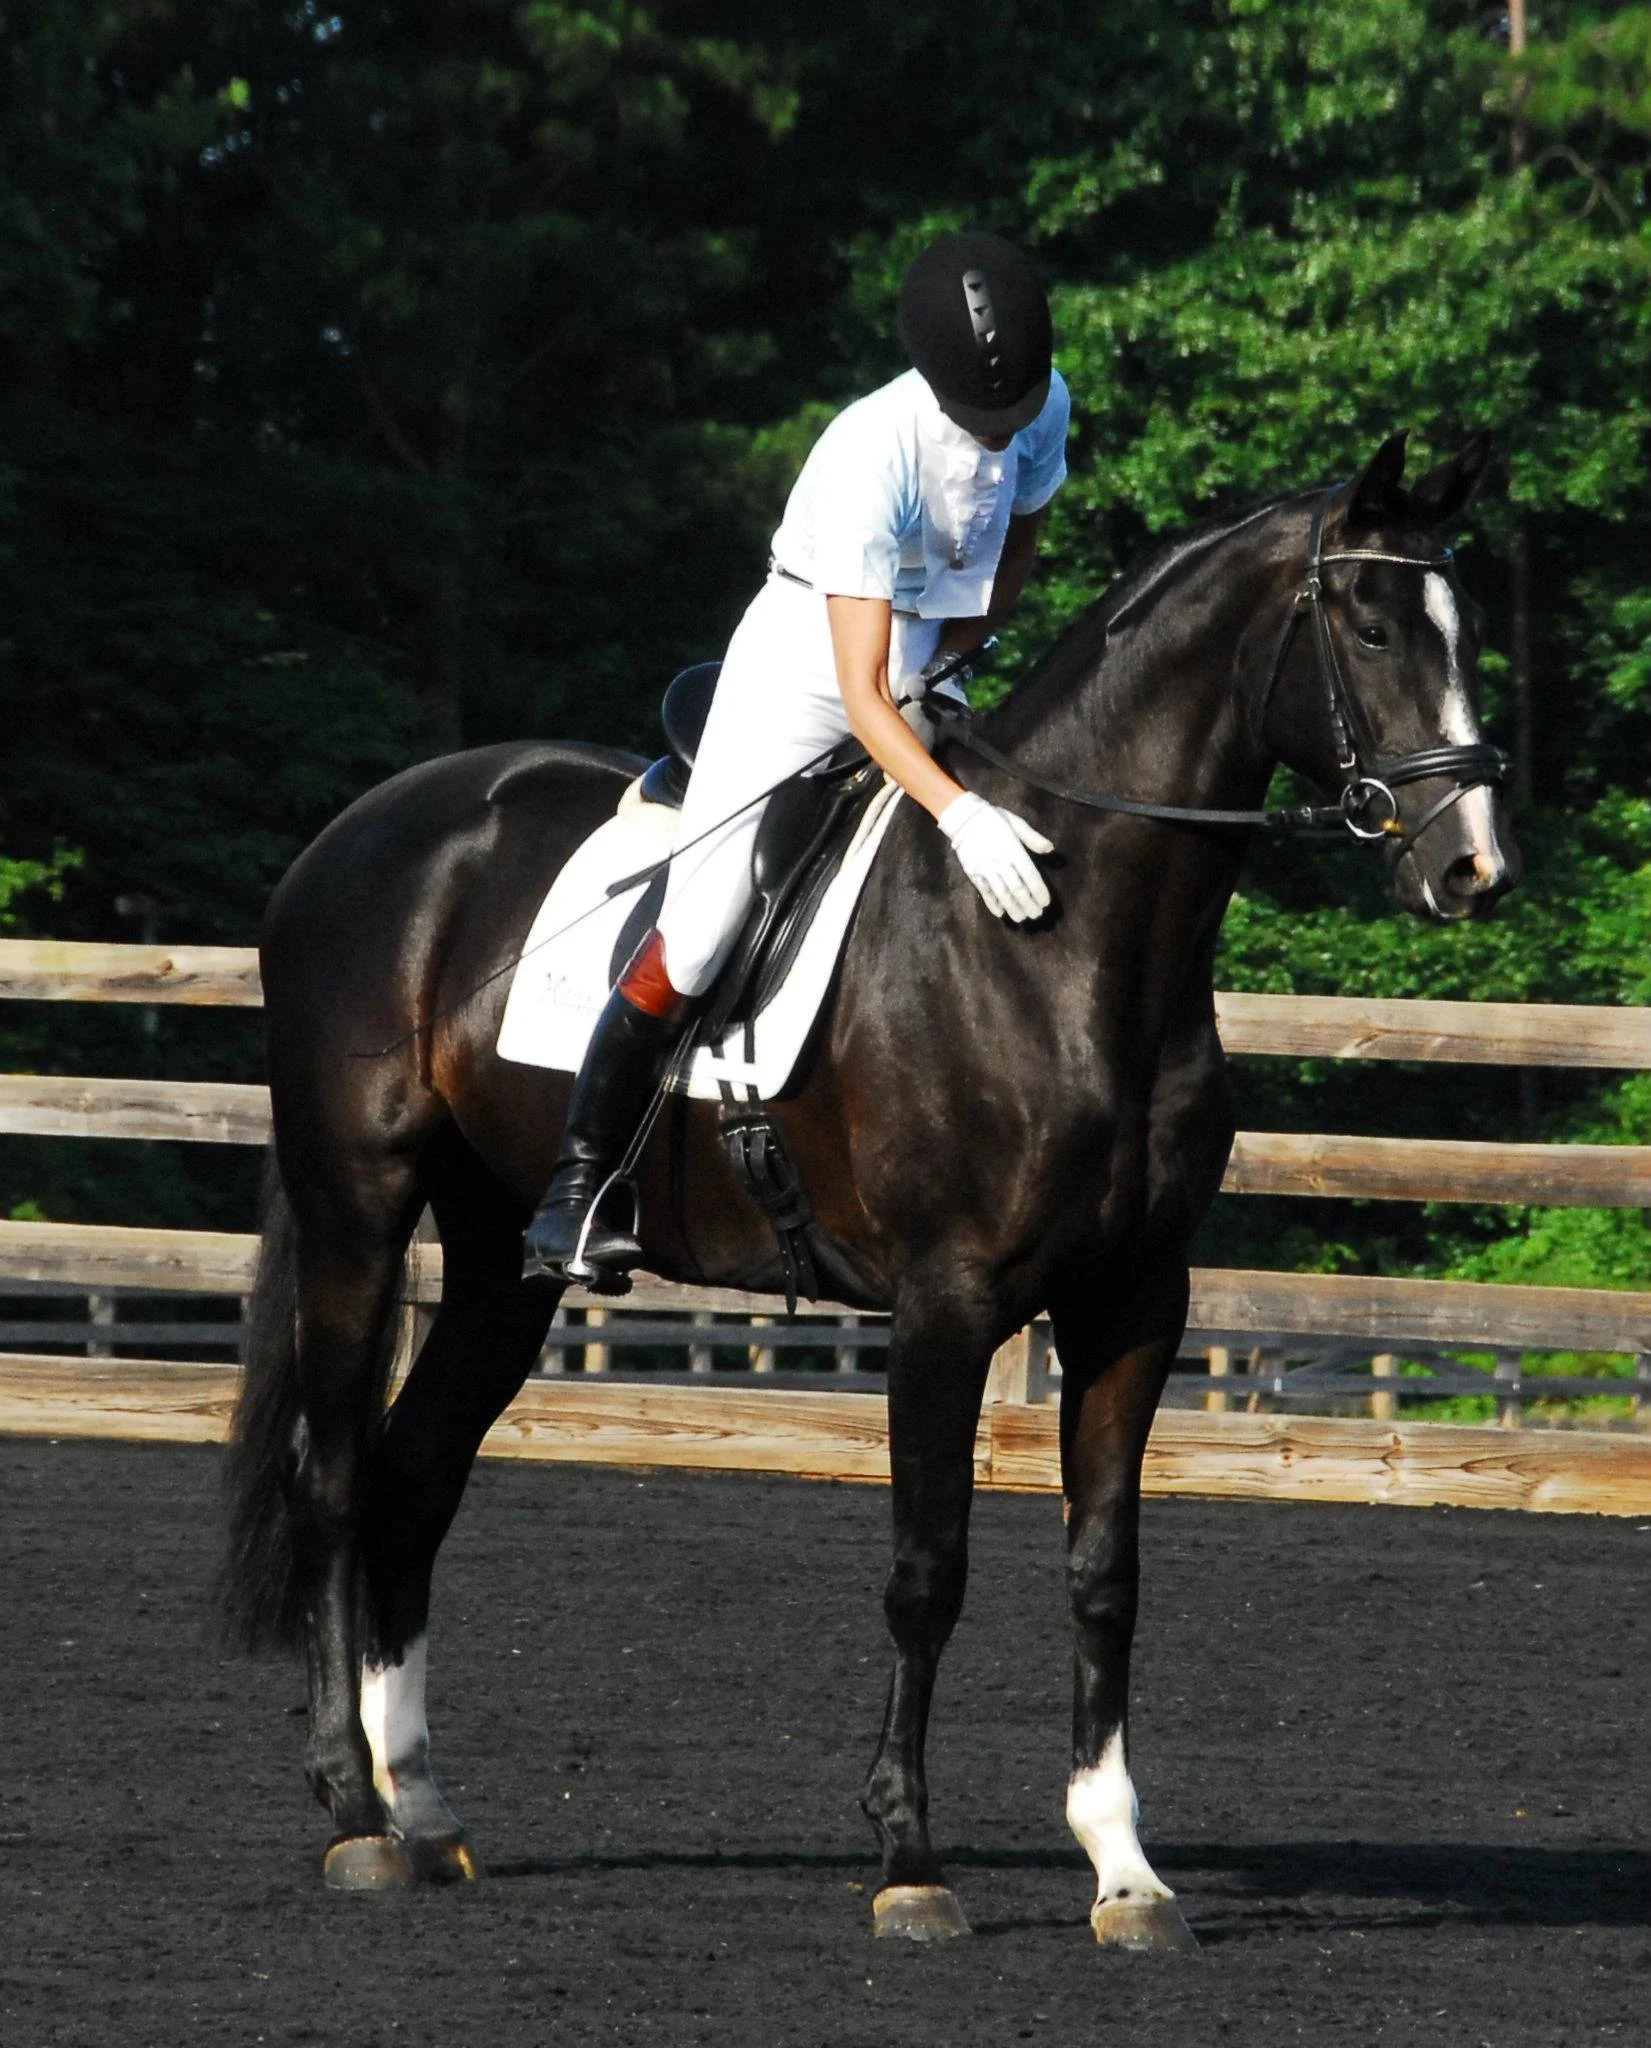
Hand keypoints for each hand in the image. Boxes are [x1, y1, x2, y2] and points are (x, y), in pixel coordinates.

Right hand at [937, 792, 1053, 921]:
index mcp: (1014, 851)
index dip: (1039, 891)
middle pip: (1017, 889)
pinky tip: (1000, 913)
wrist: (963, 817)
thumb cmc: (993, 818)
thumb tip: (1050, 849)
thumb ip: (1033, 838)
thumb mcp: (1016, 822)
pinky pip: (985, 892)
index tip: (1045, 903)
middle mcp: (1001, 863)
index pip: (1030, 876)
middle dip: (1028, 904)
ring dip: (1013, 908)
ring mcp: (986, 870)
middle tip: (1036, 915)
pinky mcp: (974, 874)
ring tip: (1021, 918)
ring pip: (1002, 894)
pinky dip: (993, 904)